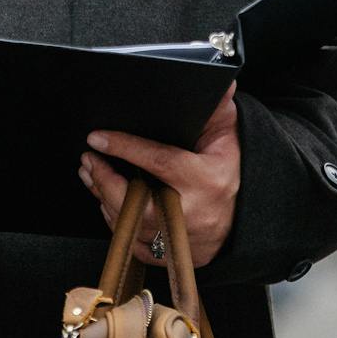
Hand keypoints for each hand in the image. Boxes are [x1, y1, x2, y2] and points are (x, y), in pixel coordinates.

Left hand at [79, 85, 239, 267]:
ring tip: (90, 174)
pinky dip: (117, 222)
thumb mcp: (229, 136)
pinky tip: (107, 201)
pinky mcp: (170, 255)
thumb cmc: (233, 171)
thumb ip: (219, 109)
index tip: (99, 137)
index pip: (159, 161)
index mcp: (206, 180)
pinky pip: (133, 243)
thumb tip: (224, 81)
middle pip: (137, 203)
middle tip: (88, 159)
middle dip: (105, 180)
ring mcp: (180, 240)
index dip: (125, 148)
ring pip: (130, 225)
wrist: (248, 218)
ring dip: (104, 198)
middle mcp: (192, 214)